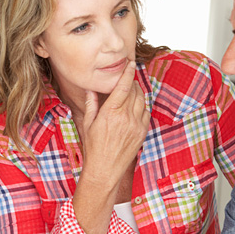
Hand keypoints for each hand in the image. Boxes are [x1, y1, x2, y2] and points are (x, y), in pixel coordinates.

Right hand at [80, 61, 149, 186]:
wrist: (105, 170)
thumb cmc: (93, 148)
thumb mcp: (88, 124)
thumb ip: (91, 104)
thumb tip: (91, 89)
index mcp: (110, 113)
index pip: (123, 86)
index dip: (128, 72)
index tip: (131, 63)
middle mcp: (125, 117)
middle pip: (134, 90)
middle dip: (132, 82)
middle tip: (127, 79)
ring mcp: (136, 125)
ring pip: (141, 100)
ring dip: (137, 93)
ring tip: (130, 92)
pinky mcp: (142, 132)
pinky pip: (146, 112)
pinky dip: (141, 106)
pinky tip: (134, 108)